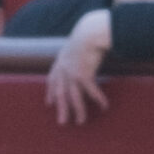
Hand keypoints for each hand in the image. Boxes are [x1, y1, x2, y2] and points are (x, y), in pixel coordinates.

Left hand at [44, 9, 112, 125]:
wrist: (90, 31)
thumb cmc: (88, 33)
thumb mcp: (78, 42)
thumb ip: (78, 51)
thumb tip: (85, 52)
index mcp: (61, 60)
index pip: (52, 80)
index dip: (51, 92)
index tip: (49, 102)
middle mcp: (64, 69)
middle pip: (61, 93)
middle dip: (61, 108)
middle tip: (62, 122)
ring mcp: (72, 73)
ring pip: (74, 97)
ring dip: (78, 110)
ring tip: (81, 122)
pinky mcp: (83, 75)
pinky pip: (91, 91)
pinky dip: (98, 99)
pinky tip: (103, 106)